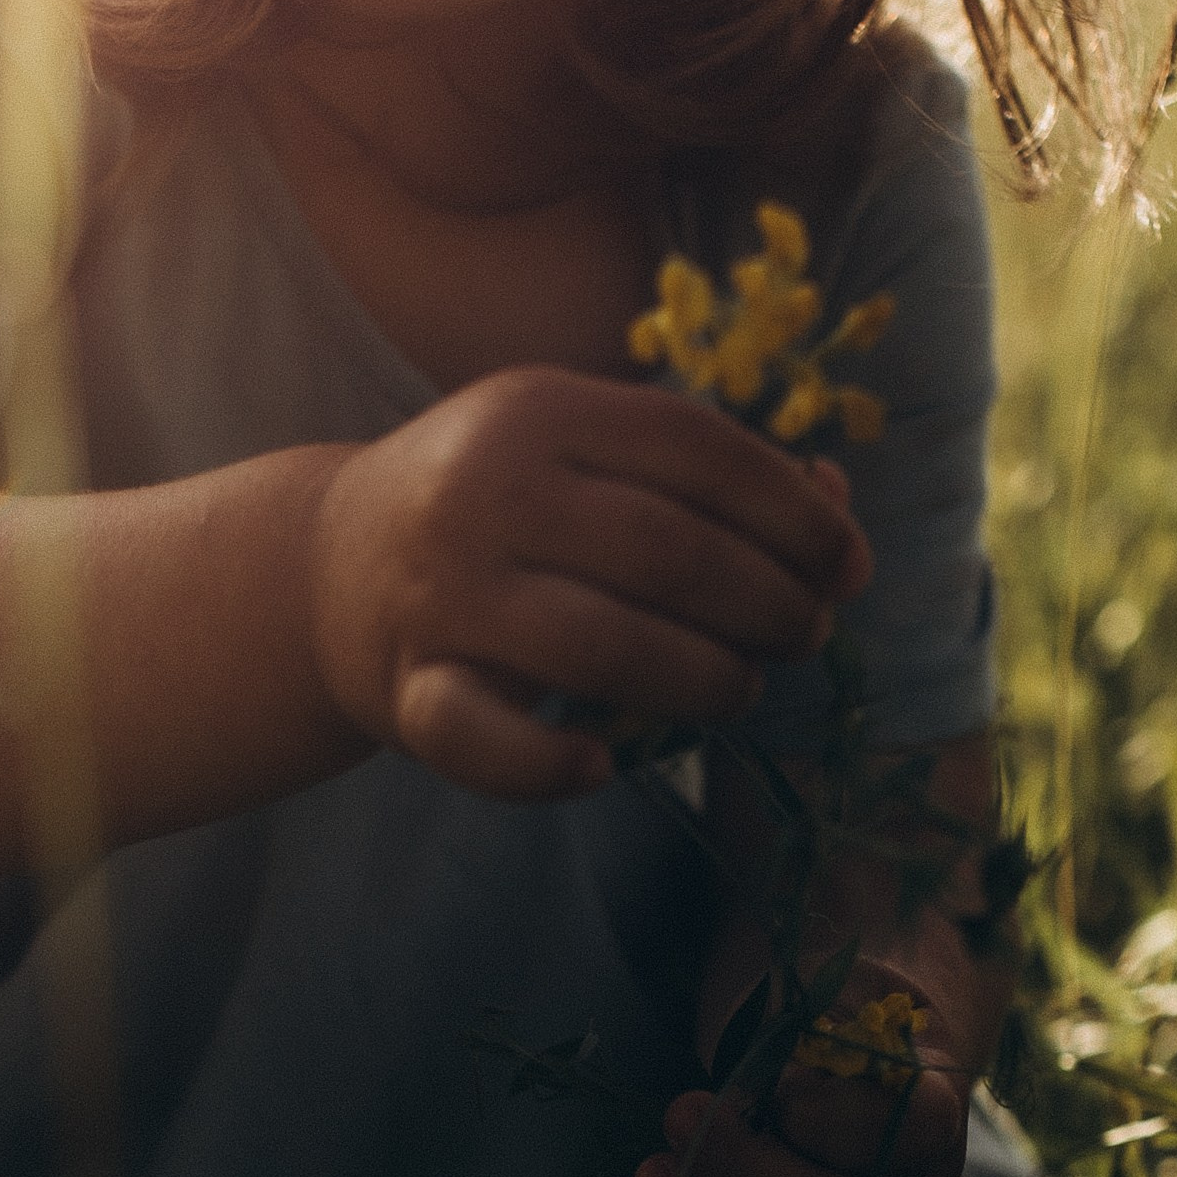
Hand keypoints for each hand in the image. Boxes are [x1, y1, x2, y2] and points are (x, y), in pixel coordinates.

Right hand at [306, 366, 871, 799]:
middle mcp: (484, 491)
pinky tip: (604, 763)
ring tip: (739, 690)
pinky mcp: (405, 686)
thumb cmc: (498, 504)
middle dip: (767, 605)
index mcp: (539, 410)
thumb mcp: (581, 450)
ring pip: (602, 649)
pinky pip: (485, 739)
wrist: (328, 563)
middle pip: (667, 554)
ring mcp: (440, 592)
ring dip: (703, 682)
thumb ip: (699, 470)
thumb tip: (836, 510)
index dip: (793, 511)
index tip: (848, 564)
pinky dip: (552, 766)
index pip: (696, 449)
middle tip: (802, 636)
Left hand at [584, 972, 970, 1176]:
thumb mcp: (834, 998)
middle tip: (679, 1115)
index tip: (773, 1087)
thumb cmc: (830, 1030)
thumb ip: (817, 1027)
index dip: (823, 1115)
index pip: (903, 1133)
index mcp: (930, 1122)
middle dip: (742, 1174)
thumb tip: (782, 1079)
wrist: (838, 1079)